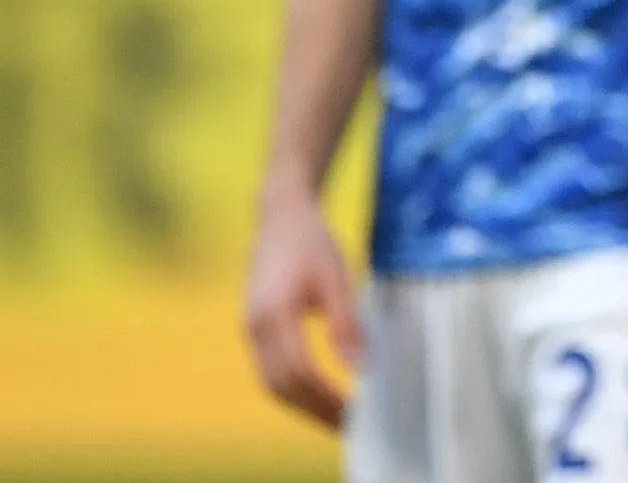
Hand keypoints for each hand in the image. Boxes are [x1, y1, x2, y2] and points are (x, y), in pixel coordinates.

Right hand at [243, 193, 357, 429]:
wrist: (280, 217)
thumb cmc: (313, 244)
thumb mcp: (337, 279)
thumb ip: (345, 324)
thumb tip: (359, 368)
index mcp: (274, 316)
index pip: (299, 373)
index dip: (326, 398)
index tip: (355, 414)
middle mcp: (254, 329)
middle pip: (281, 386)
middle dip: (314, 411)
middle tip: (349, 428)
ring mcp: (249, 331)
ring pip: (271, 383)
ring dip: (302, 405)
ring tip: (336, 419)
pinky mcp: (254, 330)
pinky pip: (270, 371)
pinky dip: (293, 390)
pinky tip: (319, 395)